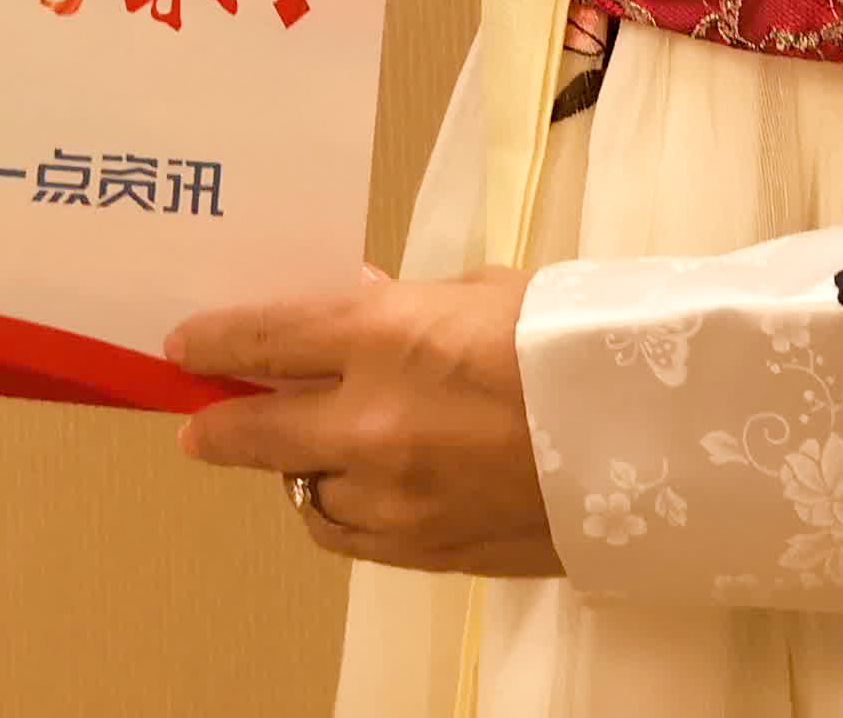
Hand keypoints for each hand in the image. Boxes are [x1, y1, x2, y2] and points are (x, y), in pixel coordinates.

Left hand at [166, 266, 561, 576]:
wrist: (658, 432)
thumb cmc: (575, 338)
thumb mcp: (481, 291)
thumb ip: (400, 304)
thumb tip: (347, 301)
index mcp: (384, 335)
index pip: (261, 340)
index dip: (212, 343)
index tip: (184, 347)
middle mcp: (372, 423)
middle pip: (255, 434)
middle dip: (218, 426)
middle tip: (199, 423)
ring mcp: (398, 499)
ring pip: (305, 497)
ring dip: (296, 471)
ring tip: (306, 453)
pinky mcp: (431, 552)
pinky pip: (354, 539)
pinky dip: (344, 514)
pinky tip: (358, 494)